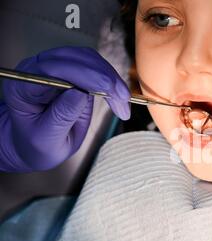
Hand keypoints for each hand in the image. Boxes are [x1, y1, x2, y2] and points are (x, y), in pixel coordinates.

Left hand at [0, 46, 129, 171]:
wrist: (35, 144)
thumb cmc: (37, 144)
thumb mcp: (47, 138)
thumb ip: (62, 116)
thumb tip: (81, 94)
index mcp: (23, 87)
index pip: (52, 69)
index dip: (83, 75)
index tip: (107, 90)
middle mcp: (37, 70)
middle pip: (74, 59)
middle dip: (103, 77)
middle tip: (122, 101)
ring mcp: (54, 67)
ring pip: (88, 59)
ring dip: (111, 77)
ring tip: (123, 101)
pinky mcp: (71, 69)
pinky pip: (94, 65)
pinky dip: (110, 79)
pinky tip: (118, 96)